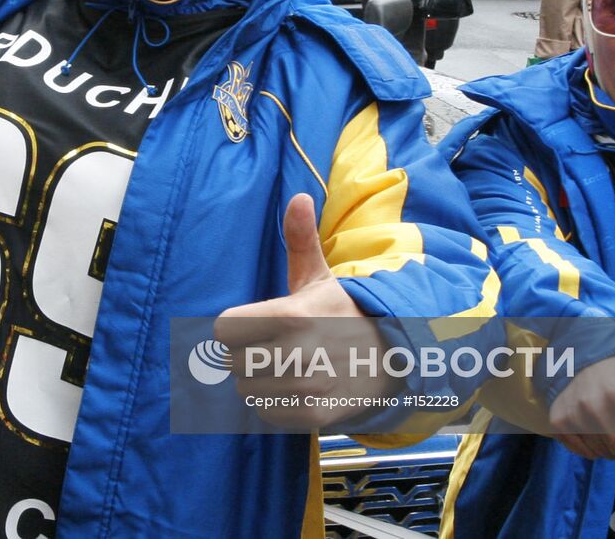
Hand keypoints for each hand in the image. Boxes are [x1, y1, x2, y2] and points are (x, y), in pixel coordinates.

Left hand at [214, 195, 384, 428]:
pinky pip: (265, 414)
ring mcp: (307, 388)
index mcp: (293, 315)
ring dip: (259, 381)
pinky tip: (296, 389)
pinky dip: (274, 405)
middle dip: (247, 354)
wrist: (390, 358)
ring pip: (246, 390)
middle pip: (232, 362)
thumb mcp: (320, 278)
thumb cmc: (342, 314)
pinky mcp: (313, 417)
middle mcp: (298, 353)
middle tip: (275, 346)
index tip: (256, 324)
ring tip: (287, 367)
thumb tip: (299, 197)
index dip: (236, 326)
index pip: (223, 330)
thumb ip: (300, 240)